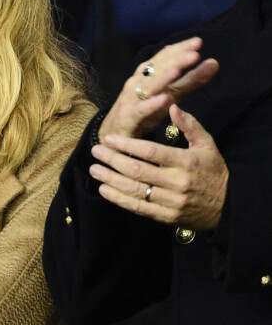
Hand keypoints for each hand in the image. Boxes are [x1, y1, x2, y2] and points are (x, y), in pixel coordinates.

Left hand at [90, 104, 228, 229]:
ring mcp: (171, 202)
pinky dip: (119, 199)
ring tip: (94, 169)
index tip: (109, 138)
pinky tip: (105, 190)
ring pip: (135, 190)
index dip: (127, 144)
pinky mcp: (167, 217)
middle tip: (96, 151)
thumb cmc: (214, 171)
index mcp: (186, 162)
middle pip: (138, 170)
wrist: (229, 207)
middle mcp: (177, 182)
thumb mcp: (207, 144)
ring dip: (111, 179)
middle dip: (113, 160)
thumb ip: (190, 125)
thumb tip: (172, 106)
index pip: (151, 151)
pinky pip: (139, 208)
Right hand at [99, 37, 218, 141]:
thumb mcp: (173, 92)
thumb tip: (214, 62)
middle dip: (175, 59)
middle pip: (157, 68)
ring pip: (148, 86)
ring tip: (177, 70)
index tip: (198, 41)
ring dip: (162, 78)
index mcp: (150, 73)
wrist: (118, 131)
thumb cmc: (146, 108)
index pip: (165, 56)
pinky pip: (142, 109)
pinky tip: (164, 99)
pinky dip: (152, 104)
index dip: (180, 49)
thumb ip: (192, 79)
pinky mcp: (130, 116)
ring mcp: (133, 98)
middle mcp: (139, 81)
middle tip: (194, 52)